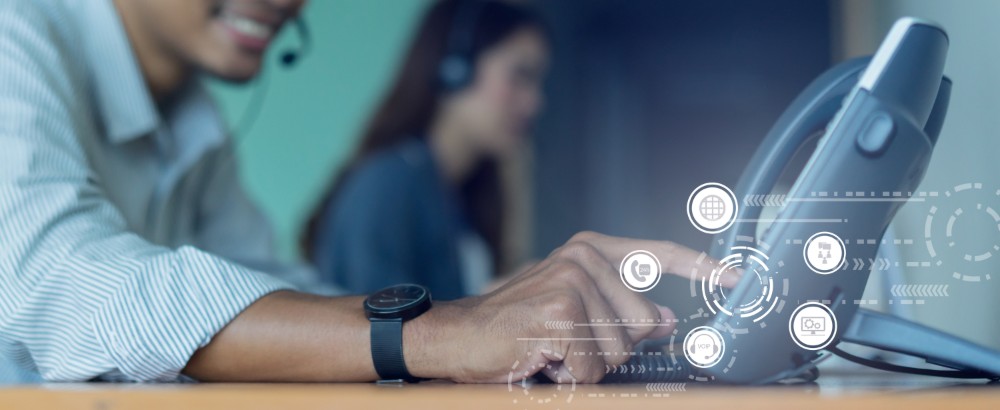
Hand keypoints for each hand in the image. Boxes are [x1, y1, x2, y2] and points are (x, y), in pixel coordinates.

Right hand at [404, 231, 740, 382]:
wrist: (455, 336)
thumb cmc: (512, 325)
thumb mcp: (570, 306)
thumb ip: (619, 307)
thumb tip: (666, 318)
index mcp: (590, 250)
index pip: (656, 254)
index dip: (701, 269)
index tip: (738, 278)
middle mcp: (583, 257)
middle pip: (642, 323)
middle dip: (610, 347)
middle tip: (566, 343)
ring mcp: (572, 281)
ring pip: (619, 350)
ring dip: (586, 364)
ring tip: (550, 349)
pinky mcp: (561, 312)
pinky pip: (592, 367)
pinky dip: (568, 376)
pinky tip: (541, 358)